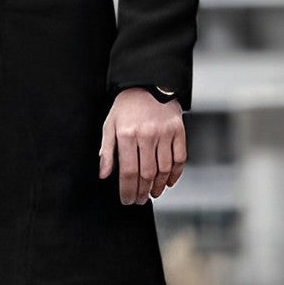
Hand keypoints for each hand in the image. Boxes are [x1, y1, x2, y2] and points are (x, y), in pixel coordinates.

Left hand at [99, 88, 186, 204]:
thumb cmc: (126, 107)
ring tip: (153, 193)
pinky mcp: (178, 130)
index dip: (127, 190)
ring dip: (158, 186)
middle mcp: (147, 134)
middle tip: (140, 200)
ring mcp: (165, 133)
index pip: (128, 171)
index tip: (127, 200)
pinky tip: (168, 182)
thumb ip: (107, 151)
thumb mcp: (110, 125)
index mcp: (127, 134)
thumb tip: (104, 175)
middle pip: (146, 173)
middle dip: (142, 191)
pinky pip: (179, 158)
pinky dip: (175, 174)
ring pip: (164, 169)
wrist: (148, 84)